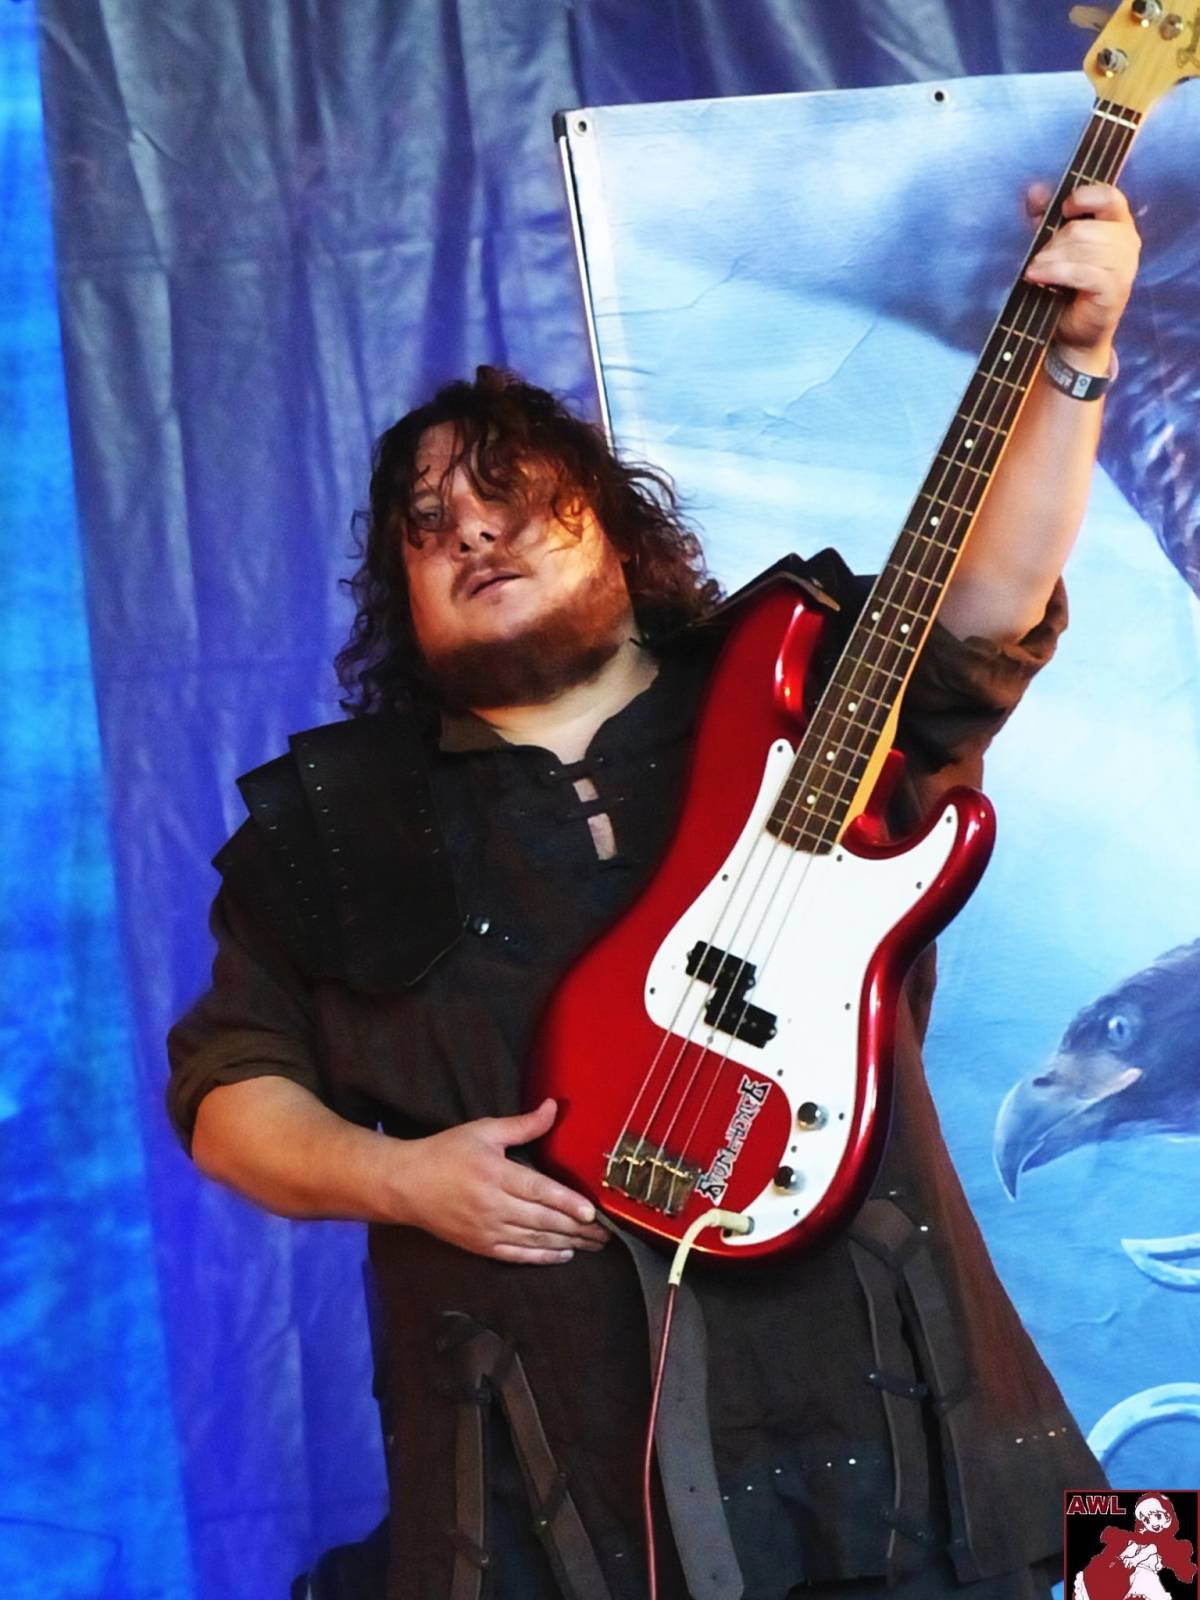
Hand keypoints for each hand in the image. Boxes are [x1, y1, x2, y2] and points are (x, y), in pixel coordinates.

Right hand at [387, 1097, 610, 1263]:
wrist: (406, 1186)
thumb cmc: (445, 1152)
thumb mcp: (483, 1131)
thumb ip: (522, 1125)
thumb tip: (554, 1107)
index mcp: (495, 1174)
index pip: (539, 1192)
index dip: (567, 1203)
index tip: (592, 1212)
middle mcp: (493, 1206)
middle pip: (543, 1220)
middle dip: (577, 1229)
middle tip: (605, 1234)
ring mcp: (486, 1230)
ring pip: (534, 1240)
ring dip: (567, 1244)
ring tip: (593, 1245)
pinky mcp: (480, 1246)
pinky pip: (517, 1255)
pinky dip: (542, 1257)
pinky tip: (563, 1255)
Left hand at [1023, 181, 1140, 366]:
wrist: (1072, 331)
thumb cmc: (1065, 284)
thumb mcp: (1052, 244)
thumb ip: (1045, 216)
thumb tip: (1034, 190)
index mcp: (1117, 223)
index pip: (1109, 196)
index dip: (1084, 198)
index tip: (1063, 210)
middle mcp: (1127, 241)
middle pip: (1086, 227)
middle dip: (1055, 241)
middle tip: (1037, 258)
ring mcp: (1125, 266)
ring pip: (1084, 248)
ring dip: (1051, 259)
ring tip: (1033, 271)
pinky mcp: (1116, 289)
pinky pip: (1085, 272)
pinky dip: (1056, 273)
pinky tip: (1037, 278)